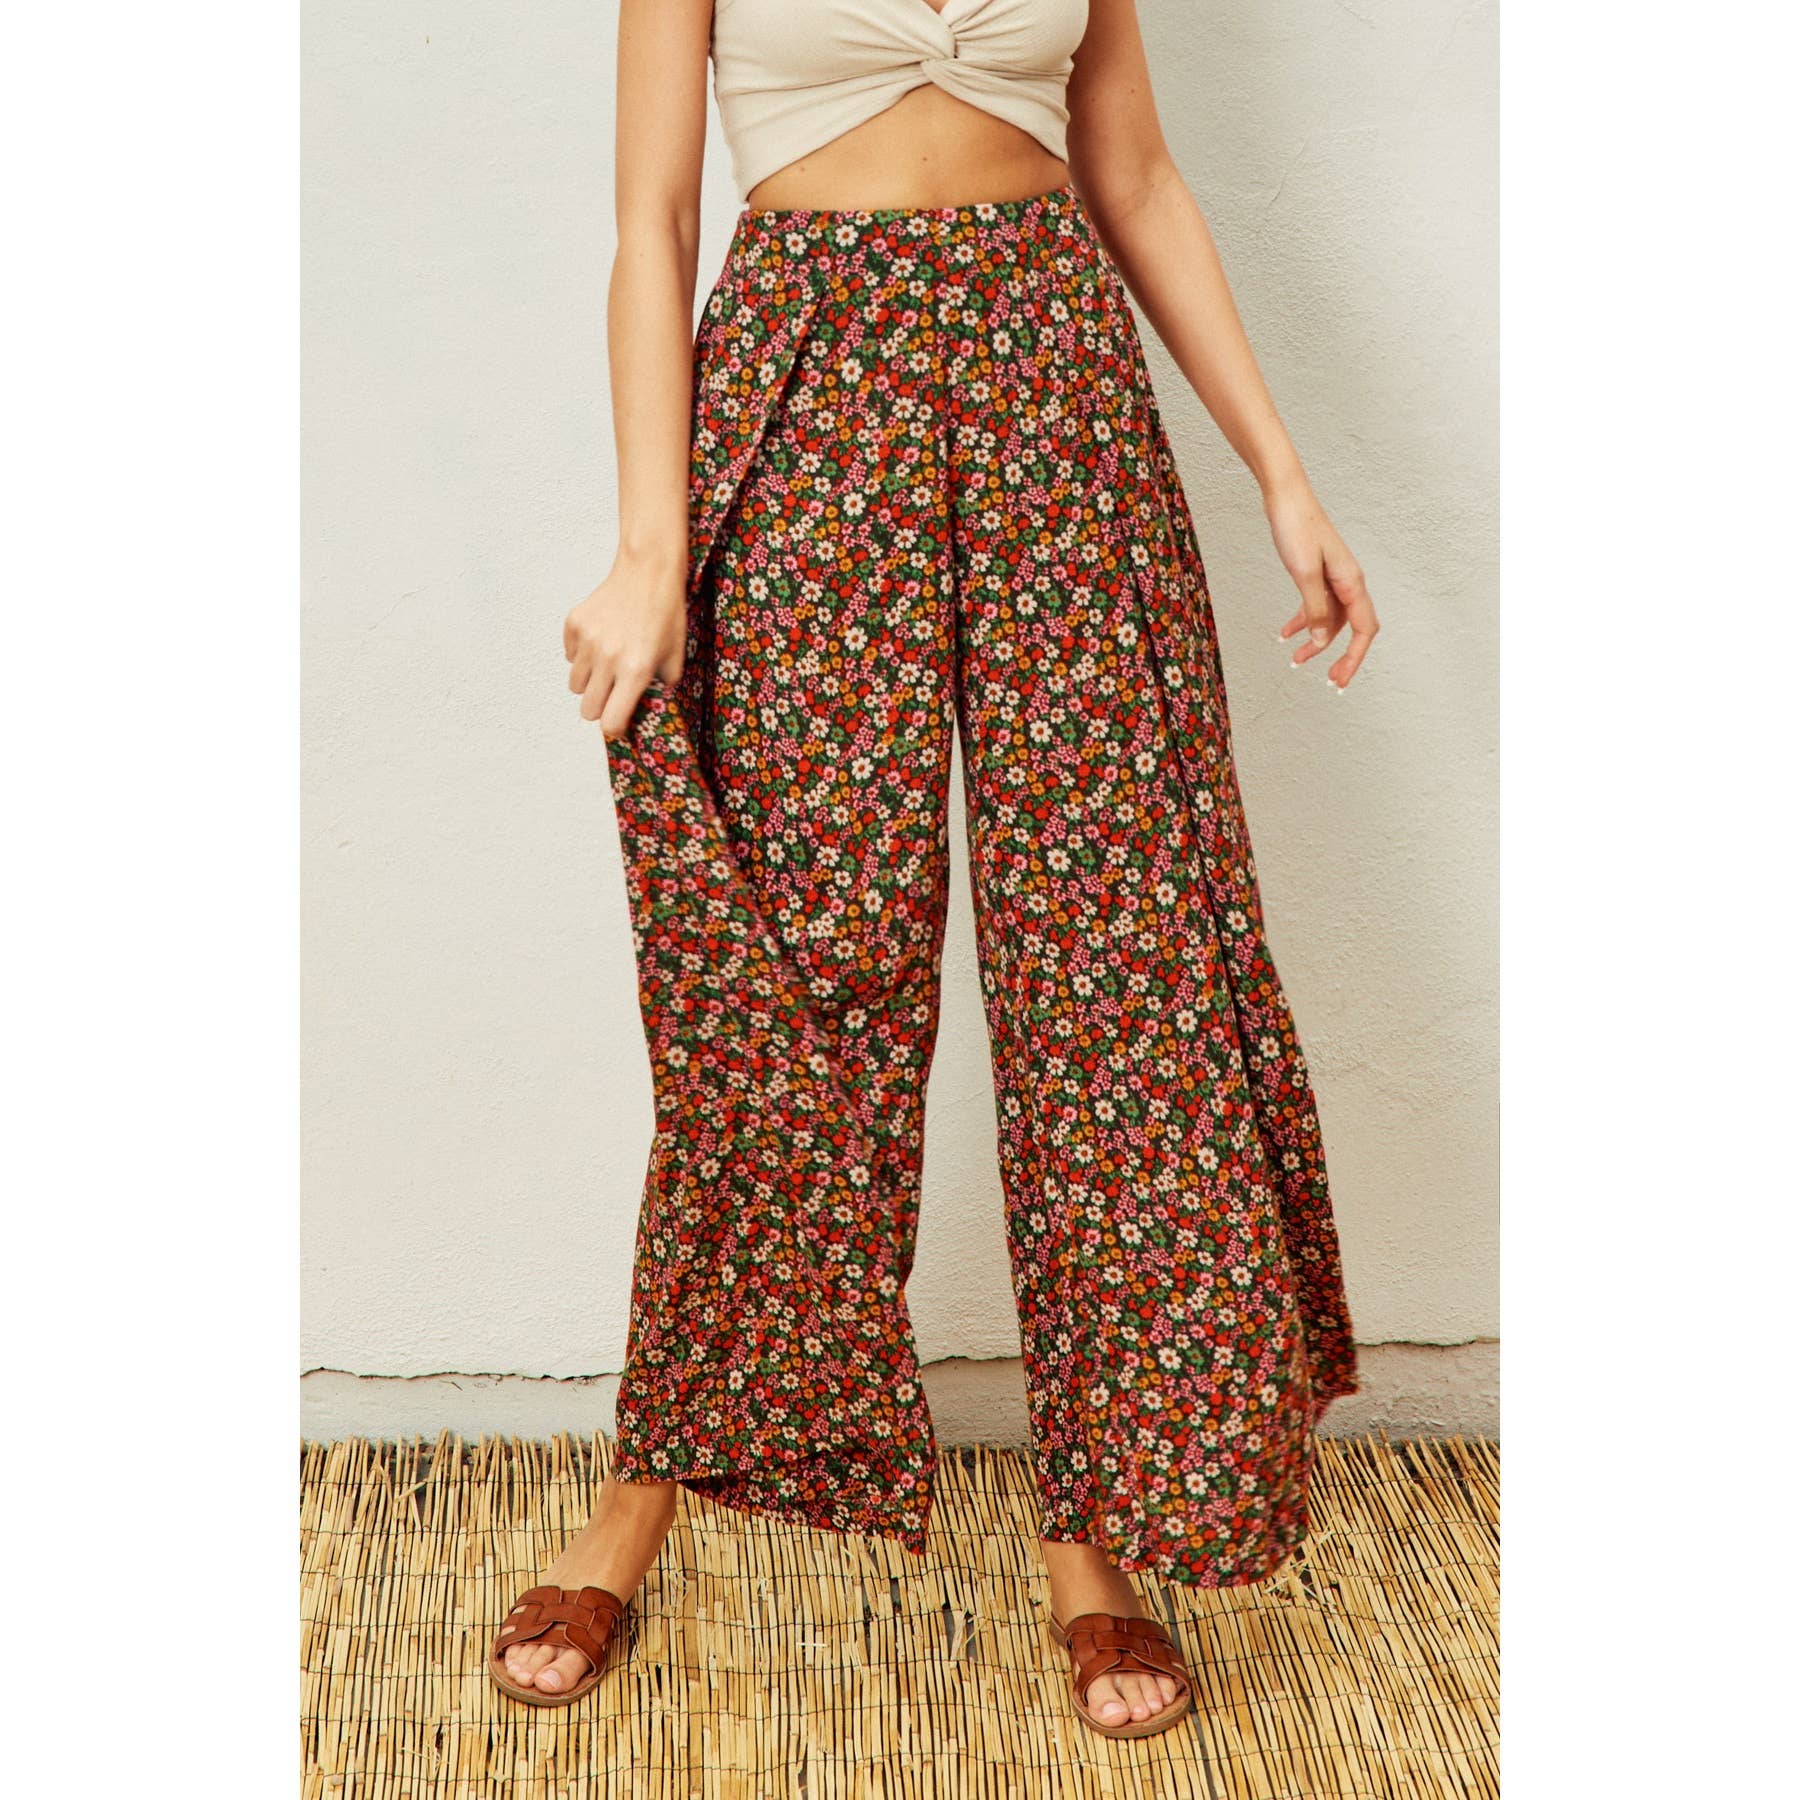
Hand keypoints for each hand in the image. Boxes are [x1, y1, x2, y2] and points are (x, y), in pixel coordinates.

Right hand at [563, 547, 687, 740]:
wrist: (648, 573)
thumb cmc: (666, 616)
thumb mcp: (675, 658)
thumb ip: (660, 689)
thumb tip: (645, 710)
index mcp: (635, 670)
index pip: (610, 722)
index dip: (615, 727)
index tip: (620, 722)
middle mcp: (608, 658)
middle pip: (588, 710)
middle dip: (600, 708)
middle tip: (613, 695)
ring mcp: (587, 641)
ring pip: (576, 685)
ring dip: (590, 682)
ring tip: (609, 664)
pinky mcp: (574, 624)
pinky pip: (570, 657)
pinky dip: (582, 656)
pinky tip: (601, 640)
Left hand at [1264, 476, 1379, 690]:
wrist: (1285, 498)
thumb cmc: (1296, 529)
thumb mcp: (1303, 572)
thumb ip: (1315, 608)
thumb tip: (1322, 640)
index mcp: (1351, 583)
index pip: (1364, 630)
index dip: (1354, 658)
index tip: (1340, 680)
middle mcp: (1348, 583)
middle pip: (1352, 629)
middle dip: (1342, 657)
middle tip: (1331, 683)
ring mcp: (1334, 579)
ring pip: (1331, 620)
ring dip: (1315, 642)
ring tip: (1295, 661)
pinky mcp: (1318, 574)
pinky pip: (1316, 606)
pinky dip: (1303, 622)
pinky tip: (1284, 634)